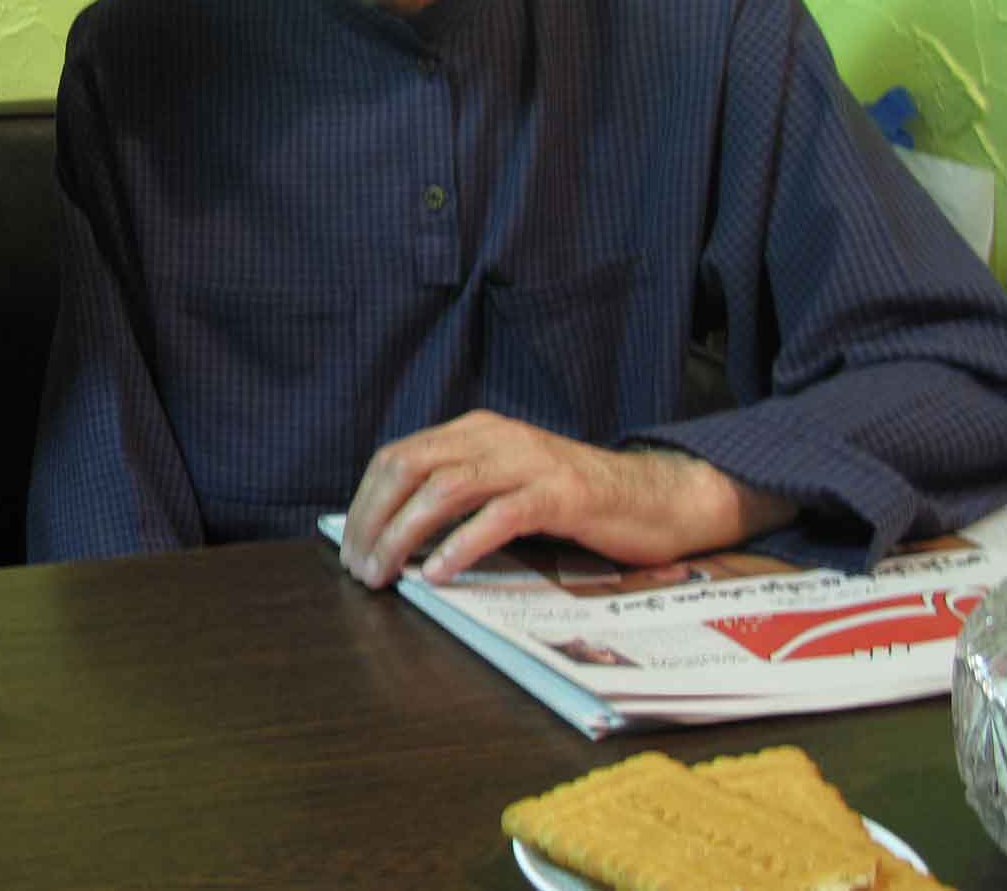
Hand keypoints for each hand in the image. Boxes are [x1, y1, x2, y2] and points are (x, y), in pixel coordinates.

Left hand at [337, 410, 793, 589]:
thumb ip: (458, 492)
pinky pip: (497, 517)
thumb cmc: (575, 500)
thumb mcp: (506, 483)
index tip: (350, 546)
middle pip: (408, 469)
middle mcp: (495, 437)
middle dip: (373, 520)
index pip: (397, 457)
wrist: (657, 497)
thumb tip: (392, 530)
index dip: (365, 501)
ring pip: (443, 490)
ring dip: (404, 536)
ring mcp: (528, 462)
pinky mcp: (561, 494)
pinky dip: (460, 547)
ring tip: (388, 576)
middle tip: (360, 570)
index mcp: (475, 430)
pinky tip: (439, 574)